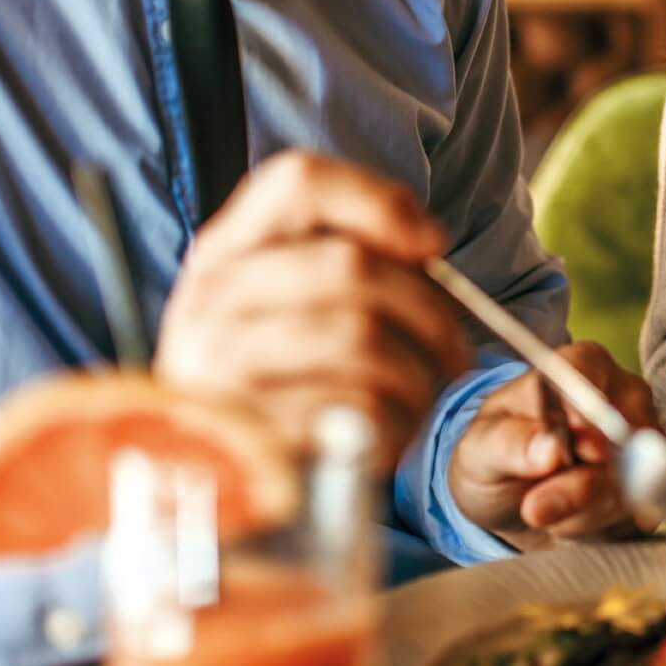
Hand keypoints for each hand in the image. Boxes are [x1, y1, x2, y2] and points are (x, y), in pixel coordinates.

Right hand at [155, 150, 469, 471]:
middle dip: (428, 308)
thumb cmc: (277, 382)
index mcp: (225, 249)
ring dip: (418, 371)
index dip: (378, 202)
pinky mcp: (247, 432)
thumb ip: (347, 259)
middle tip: (455, 348)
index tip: (432, 244)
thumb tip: (428, 246)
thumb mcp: (287, 305)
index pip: (298, 181)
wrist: (215, 483)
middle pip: (350, 265)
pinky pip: (354, 409)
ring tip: (425, 392)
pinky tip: (392, 431)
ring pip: (361, 338)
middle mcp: (209, 296)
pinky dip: (396, 422)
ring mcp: (218, 365)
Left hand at [447, 341, 658, 550]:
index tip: (569, 452)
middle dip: (578, 484)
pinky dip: (598, 526)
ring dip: (582, 510)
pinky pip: (637, 511)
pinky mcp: (651, 485)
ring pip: (631, 480)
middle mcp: (623, 396)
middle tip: (535, 509)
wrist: (512, 501)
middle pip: (621, 435)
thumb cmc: (496, 456)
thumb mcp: (481, 449)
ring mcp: (644, 441)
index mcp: (582, 364)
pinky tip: (570, 522)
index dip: (583, 416)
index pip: (593, 375)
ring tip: (545, 510)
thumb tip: (549, 449)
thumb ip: (508, 443)